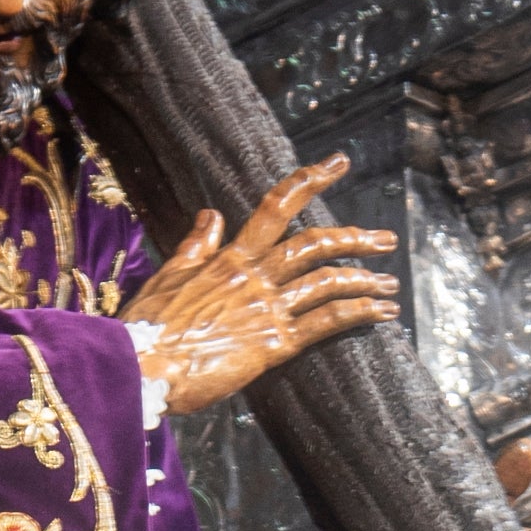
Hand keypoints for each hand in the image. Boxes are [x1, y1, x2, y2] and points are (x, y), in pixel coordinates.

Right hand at [125, 158, 398, 416]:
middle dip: (355, 237)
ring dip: (365, 279)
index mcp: (229, 259)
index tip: (338, 163)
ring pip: (328, 281)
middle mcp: (253, 277)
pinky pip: (327, 321)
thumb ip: (195, 246)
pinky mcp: (274, 343)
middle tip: (385, 237)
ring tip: (390, 285)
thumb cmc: (147, 327)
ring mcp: (266, 308)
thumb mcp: (168, 276)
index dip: (309, 181)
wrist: (139, 366)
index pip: (275, 208)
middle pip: (314, 243)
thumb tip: (211, 214)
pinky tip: (383, 313)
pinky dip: (360, 312)